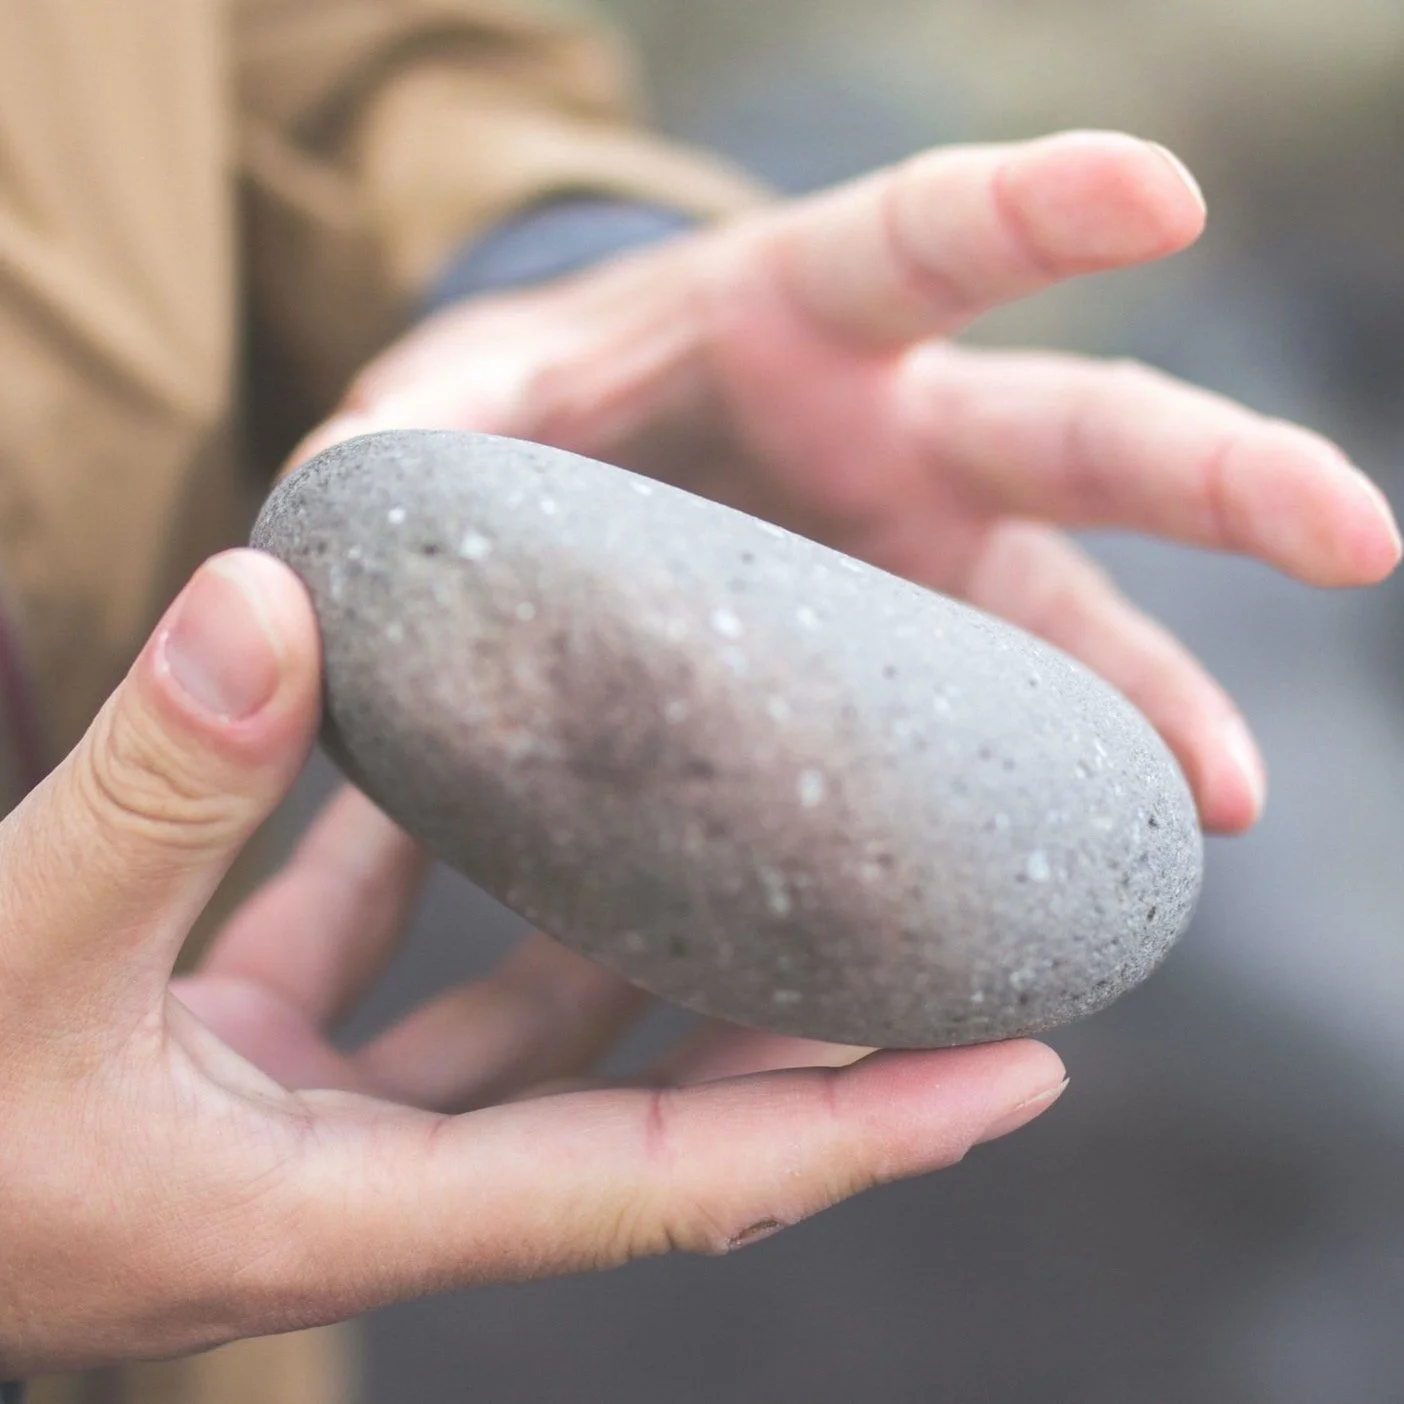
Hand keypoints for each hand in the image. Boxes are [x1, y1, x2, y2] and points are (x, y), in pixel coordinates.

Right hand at [0, 549, 1064, 1374]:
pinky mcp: (229, 1065)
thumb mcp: (6, 963)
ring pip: (512, 1031)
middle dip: (778, 1030)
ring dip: (611, 930)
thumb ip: (150, 793)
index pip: (673, 1190)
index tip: (1019, 1070)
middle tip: (915, 928)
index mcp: (350, 1219)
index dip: (858, 1132)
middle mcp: (359, 1191)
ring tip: (723, 817)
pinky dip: (422, 872)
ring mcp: (297, 1130)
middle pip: (634, 1113)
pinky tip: (450, 766)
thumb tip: (272, 603)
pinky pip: (372, 961)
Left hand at [305, 129, 1401, 835]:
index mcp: (783, 322)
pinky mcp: (900, 665)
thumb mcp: (451, 410)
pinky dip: (1032, 803)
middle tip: (1356, 537)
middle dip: (1212, 472)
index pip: (922, 243)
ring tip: (1212, 804)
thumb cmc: (516, 423)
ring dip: (1148, 701)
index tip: (1163, 192)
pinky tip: (1071, 882)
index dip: (1036, 212)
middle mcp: (888, 436)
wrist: (566, 483)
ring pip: (1065, 620)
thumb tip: (345, 510)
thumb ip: (413, 442)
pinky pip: (991, 738)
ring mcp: (913, 560)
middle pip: (1071, 438)